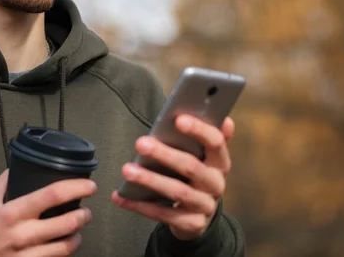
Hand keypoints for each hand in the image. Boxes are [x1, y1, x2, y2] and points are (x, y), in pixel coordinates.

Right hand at [0, 170, 96, 256]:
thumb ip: (2, 184)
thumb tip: (14, 167)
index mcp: (12, 213)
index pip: (52, 195)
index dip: (76, 188)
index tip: (89, 185)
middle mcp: (23, 234)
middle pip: (67, 222)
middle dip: (84, 215)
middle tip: (87, 210)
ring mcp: (27, 256)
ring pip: (65, 246)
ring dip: (78, 236)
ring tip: (79, 228)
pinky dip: (64, 252)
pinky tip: (65, 245)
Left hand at [112, 116, 234, 240]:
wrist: (200, 215)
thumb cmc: (195, 175)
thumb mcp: (203, 157)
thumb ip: (206, 138)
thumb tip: (224, 118)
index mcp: (220, 162)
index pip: (216, 143)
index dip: (199, 130)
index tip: (177, 119)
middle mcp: (216, 184)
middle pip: (191, 167)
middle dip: (164, 154)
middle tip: (140, 143)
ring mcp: (204, 206)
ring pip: (176, 192)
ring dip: (149, 180)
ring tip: (127, 170)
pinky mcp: (191, 224)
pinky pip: (162, 214)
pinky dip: (139, 205)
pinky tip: (120, 196)